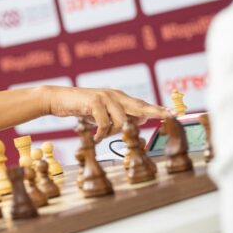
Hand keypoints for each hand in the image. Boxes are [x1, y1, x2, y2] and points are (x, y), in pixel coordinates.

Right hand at [43, 86, 169, 141]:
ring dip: (112, 132)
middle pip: (140, 107)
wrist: (59, 99)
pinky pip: (104, 123)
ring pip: (121, 121)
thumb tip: (140, 120)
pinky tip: (96, 137)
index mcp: (119, 98)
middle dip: (155, 112)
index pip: (142, 105)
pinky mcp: (94, 102)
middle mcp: (115, 96)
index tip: (173, 113)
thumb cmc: (82, 108)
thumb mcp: (103, 114)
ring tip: (101, 135)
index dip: (157, 110)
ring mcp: (105, 97)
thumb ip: (120, 116)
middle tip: (170, 115)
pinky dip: (101, 133)